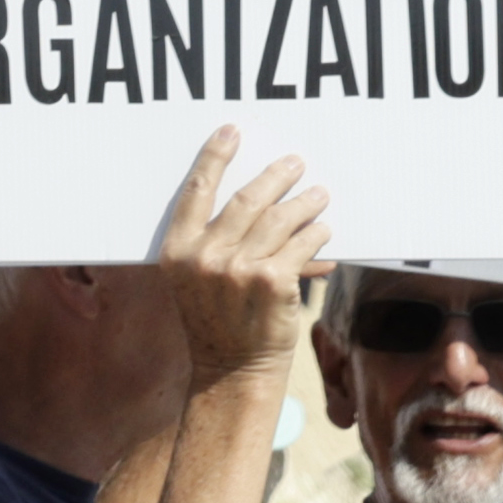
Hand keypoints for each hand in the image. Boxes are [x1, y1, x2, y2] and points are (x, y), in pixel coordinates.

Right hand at [147, 126, 333, 381]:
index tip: (232, 132)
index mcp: (177, 252)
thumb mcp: (199, 281)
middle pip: (247, 198)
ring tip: (318, 195)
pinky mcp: (272, 280)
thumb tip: (261, 199)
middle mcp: (204, 257)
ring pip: (280, 218)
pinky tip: (325, 232)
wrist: (233, 370)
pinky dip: (317, 234)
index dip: (215, 157)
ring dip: (305, 202)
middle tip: (295, 164)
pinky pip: (303, 242)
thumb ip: (217, 242)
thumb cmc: (219, 322)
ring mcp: (238, 269)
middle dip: (276, 176)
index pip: (196, 191)